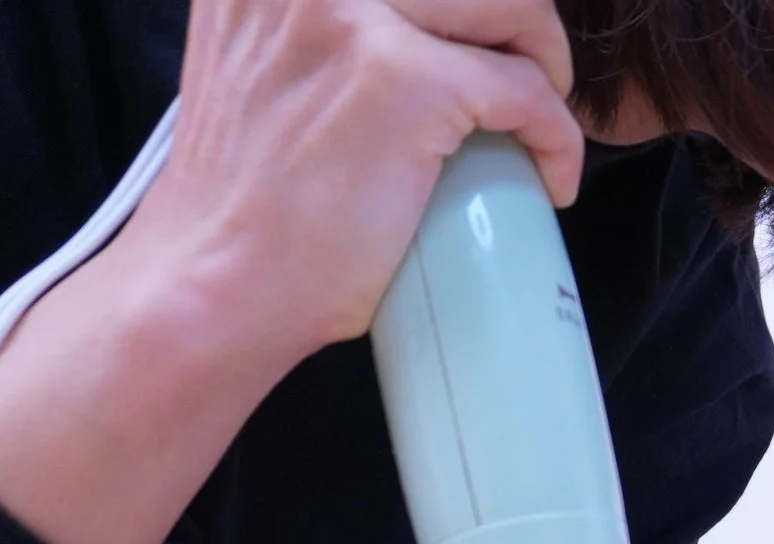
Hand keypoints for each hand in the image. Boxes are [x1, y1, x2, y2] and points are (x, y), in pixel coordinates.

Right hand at [0, 0, 587, 543]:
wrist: (216, 285)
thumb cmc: (252, 206)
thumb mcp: (267, 65)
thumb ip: (320, 26)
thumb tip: (416, 30)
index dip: (470, 12)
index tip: (486, 44)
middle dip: (520, 25)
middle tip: (530, 87)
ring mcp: (355, 17)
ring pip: (514, 9)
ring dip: (548, 70)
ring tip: (538, 129)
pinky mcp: (406, 83)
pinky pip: (528, 93)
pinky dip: (557, 140)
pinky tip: (549, 181)